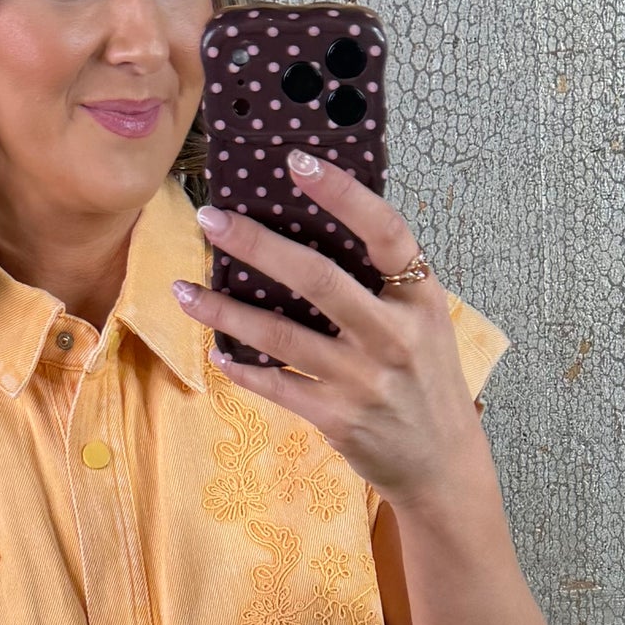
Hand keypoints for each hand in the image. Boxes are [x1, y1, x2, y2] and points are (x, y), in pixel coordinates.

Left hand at [169, 154, 488, 509]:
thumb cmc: (425, 379)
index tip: (297, 161)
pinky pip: (277, 385)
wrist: (441, 463)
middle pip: (317, 279)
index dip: (343, 193)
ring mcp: (363, 379)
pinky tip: (215, 351)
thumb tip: (309, 229)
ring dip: (225, 311)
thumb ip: (382, 282)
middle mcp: (393, 335)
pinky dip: (241, 368)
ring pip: (281, 336)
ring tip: (183, 290)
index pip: (385, 231)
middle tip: (211, 219)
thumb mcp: (424, 321)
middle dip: (257, 245)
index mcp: (419, 297)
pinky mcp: (338, 417)